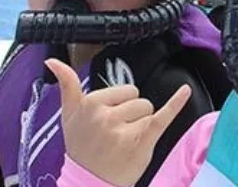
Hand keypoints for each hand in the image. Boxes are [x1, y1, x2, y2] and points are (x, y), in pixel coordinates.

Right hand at [46, 59, 191, 186]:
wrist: (89, 181)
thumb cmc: (81, 147)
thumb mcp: (69, 116)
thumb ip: (67, 86)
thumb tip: (53, 62)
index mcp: (91, 103)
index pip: (125, 90)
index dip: (121, 105)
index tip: (108, 120)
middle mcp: (107, 115)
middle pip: (139, 100)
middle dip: (132, 115)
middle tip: (116, 134)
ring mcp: (124, 130)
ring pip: (149, 112)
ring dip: (142, 125)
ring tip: (125, 141)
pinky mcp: (141, 142)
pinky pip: (162, 117)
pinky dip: (176, 103)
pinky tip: (185, 91)